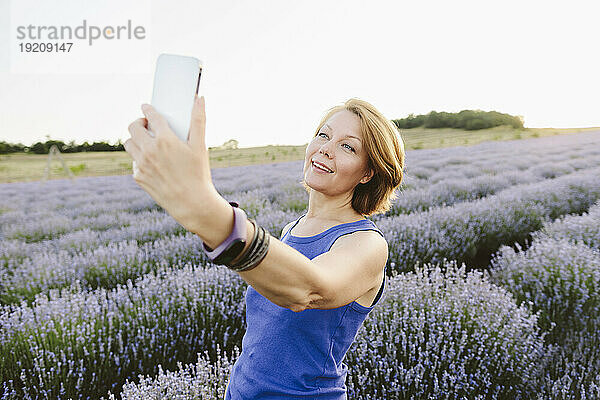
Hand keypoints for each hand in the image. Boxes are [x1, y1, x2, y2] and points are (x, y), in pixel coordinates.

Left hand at [124, 95, 218, 231]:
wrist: (191, 203)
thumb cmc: (198, 174)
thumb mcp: (200, 146)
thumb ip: (199, 120)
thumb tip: (200, 98)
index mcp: (165, 139)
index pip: (151, 116)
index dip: (148, 109)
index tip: (146, 107)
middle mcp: (149, 150)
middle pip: (133, 127)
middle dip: (138, 123)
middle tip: (145, 125)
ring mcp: (141, 164)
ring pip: (129, 143)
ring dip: (135, 139)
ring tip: (146, 142)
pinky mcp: (138, 176)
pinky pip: (134, 162)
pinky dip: (140, 159)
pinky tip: (152, 162)